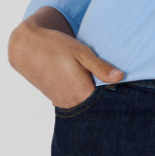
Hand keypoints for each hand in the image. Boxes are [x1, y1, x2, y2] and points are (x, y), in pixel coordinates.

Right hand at [8, 19, 123, 107]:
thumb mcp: (81, 52)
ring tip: (102, 87)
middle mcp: (71, 103)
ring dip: (93, 101)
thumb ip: (100, 66)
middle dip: (106, 102)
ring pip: (84, 108)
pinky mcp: (55, 100)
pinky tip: (86, 87)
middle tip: (116, 88)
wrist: (27, 47)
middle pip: (95, 109)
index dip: (116, 99)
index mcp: (81, 93)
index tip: (127, 93)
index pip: (105, 104)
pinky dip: (81, 99)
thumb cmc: (56, 46)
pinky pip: (74, 104)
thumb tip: (120, 77)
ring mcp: (62, 104)